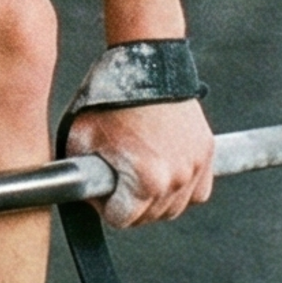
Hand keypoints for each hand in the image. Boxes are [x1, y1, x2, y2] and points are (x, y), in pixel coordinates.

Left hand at [68, 98, 217, 228]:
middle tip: (117, 175)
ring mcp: (195, 167)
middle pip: (149, 218)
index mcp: (146, 180)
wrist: (147, 62)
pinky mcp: (206, 154)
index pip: (121, 219)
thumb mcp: (80, 136)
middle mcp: (176, 179)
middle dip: (129, 203)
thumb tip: (75, 190)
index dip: (103, 205)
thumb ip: (77, 172)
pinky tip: (165, 174)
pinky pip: (197, 192)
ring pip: (174, 208)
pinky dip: (182, 190)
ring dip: (155, 199)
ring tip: (139, 173)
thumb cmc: (114, 96)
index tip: (101, 184)